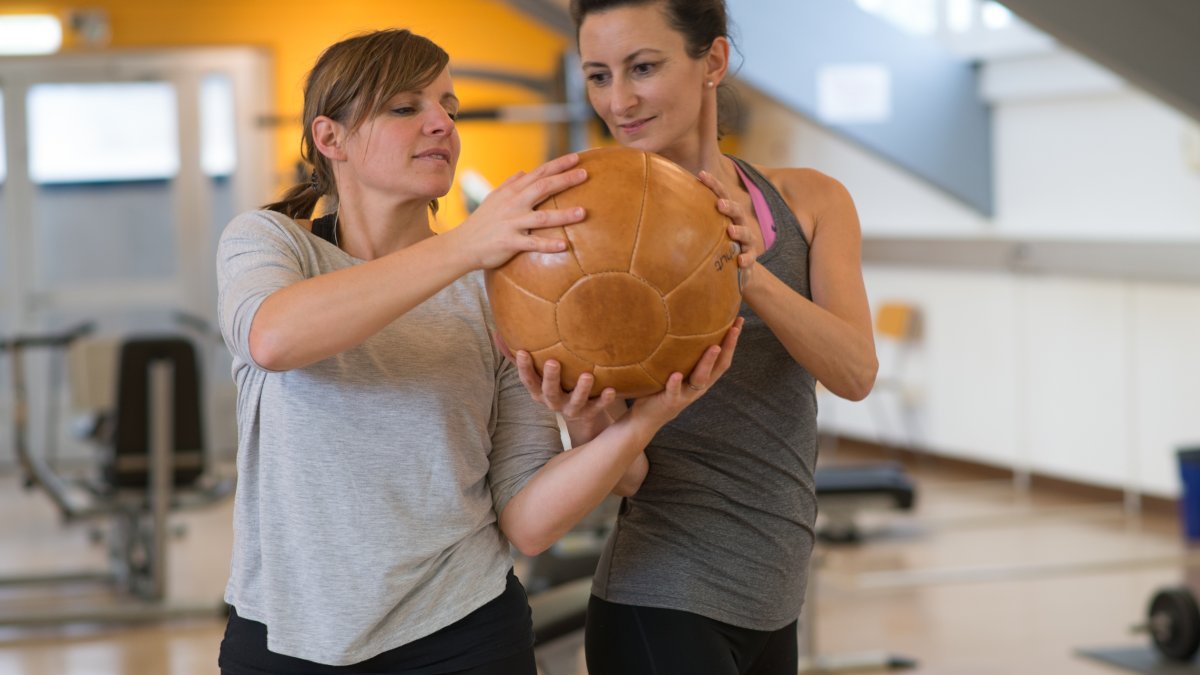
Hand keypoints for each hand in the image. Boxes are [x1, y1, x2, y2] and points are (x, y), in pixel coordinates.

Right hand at [458, 153, 588, 269]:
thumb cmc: (481, 222)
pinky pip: (532, 243)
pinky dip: (548, 245)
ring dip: (563, 215)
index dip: (558, 165)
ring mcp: (512, 223)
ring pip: (541, 217)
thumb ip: (509, 183)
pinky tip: (564, 246)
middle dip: (565, 180)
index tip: (577, 158)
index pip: (539, 173)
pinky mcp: (510, 242)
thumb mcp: (493, 198)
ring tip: (583, 212)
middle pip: (543, 188)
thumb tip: (523, 171)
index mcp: (512, 192)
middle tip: (585, 174)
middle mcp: (513, 204)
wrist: (462, 245)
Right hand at [513, 351, 616, 425]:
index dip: (523, 367)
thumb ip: (515, 355)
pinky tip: (612, 390)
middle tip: (553, 362)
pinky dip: (605, 400)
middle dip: (551, 377)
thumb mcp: (535, 373)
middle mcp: (552, 401)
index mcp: (538, 391)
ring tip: (587, 376)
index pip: (527, 380)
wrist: (579, 414)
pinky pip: (598, 407)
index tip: (523, 352)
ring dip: (581, 389)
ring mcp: (571, 408)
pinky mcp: (589, 413)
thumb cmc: (553, 383)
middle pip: (549, 391)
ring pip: (575, 401)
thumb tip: (496, 332)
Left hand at [631, 317, 743, 424]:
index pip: (723, 357)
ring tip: (714, 347)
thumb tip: (680, 319)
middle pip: (719, 366)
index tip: (739, 321)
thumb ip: (682, 353)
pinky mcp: (670, 402)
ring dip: (708, 362)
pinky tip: (675, 375)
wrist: (647, 417)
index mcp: (703, 378)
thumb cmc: (662, 388)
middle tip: (734, 329)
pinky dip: (675, 383)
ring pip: (701, 378)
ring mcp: (686, 395)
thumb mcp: (676, 368)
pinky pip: (673, 392)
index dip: (733, 340)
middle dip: (729, 347)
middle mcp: (699, 386)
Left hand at [699, 170, 761, 290]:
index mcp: (727, 213)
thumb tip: (661, 201)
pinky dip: (747, 259)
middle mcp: (739, 223)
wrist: (734, 267)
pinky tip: (740, 261)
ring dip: (740, 231)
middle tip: (719, 204)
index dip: (713, 184)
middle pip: (737, 211)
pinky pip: (750, 258)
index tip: (701, 175)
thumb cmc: (715, 242)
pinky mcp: (750, 257)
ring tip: (730, 231)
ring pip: (746, 233)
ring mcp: (746, 241)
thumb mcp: (705, 228)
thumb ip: (690, 216)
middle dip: (729, 206)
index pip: (721, 194)